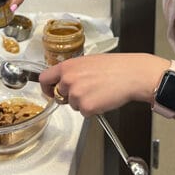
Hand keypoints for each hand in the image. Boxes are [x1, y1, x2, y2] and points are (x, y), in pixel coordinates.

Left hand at [38, 53, 168, 115]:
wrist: (131, 74)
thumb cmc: (114, 66)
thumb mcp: (87, 62)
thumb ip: (72, 71)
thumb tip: (63, 80)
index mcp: (67, 66)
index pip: (44, 79)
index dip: (47, 88)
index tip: (52, 92)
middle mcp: (68, 80)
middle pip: (59, 95)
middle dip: (70, 97)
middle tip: (86, 91)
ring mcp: (76, 94)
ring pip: (73, 105)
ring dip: (83, 103)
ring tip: (98, 92)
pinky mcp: (86, 107)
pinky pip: (85, 113)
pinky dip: (93, 110)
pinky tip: (103, 99)